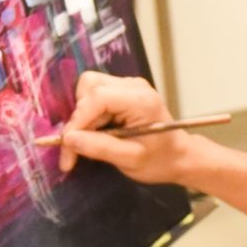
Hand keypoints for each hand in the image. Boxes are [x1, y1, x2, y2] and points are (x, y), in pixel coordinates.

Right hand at [53, 71, 188, 181]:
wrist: (178, 156)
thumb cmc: (160, 160)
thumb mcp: (130, 160)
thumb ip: (100, 148)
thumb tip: (69, 139)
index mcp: (140, 100)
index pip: (97, 98)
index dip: (77, 121)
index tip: (67, 147)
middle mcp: (133, 86)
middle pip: (89, 87)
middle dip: (78, 118)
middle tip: (77, 148)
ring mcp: (128, 86)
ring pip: (88, 89)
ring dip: (82, 116)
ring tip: (90, 141)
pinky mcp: (121, 92)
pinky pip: (94, 96)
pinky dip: (89, 115)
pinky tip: (96, 134)